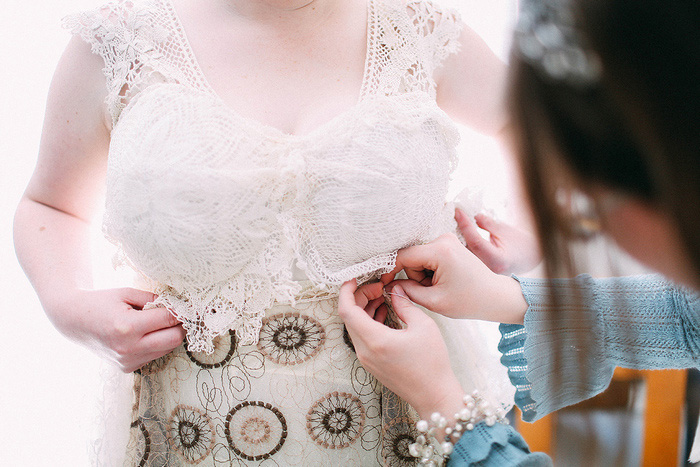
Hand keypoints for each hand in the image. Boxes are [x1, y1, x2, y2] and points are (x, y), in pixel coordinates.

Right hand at [47, 288, 185, 372]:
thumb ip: (154, 299)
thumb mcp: (127, 293)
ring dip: (169, 336)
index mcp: (127, 327)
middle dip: (181, 326)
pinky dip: (157, 345)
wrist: (73, 320)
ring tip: (161, 322)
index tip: (191, 307)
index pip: (167, 319)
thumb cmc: (101, 302)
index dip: (182, 312)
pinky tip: (147, 334)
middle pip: (173, 339)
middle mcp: (127, 348)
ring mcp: (127, 361)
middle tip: (182, 315)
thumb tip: (178, 305)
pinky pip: (154, 356)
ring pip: (166, 350)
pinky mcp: (126, 368)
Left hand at [338, 280, 463, 419]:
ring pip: (355, 327)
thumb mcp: (423, 326)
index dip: (346, 291)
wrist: (435, 396)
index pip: (347, 310)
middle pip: (349, 317)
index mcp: (374, 340)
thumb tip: (395, 289)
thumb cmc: (432, 364)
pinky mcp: (372, 363)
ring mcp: (366, 359)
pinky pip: (362, 337)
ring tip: (381, 296)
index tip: (353, 278)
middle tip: (377, 286)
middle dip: (359, 297)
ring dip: (364, 308)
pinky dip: (369, 321)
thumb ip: (405, 304)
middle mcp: (365, 351)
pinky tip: (384, 312)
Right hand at [381, 233, 526, 322]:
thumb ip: (407, 292)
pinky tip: (444, 281)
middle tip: (432, 292)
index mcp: (440, 251)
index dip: (391, 270)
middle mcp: (443, 239)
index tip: (384, 284)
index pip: (403, 256)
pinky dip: (430, 271)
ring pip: (419, 258)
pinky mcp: (449, 244)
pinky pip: (428, 257)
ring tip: (440, 288)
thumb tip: (389, 285)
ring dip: (423, 275)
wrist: (495, 296)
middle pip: (411, 257)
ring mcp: (447, 240)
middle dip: (415, 277)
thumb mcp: (434, 301)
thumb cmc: (469, 300)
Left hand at [455, 208, 540, 274]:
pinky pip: (466, 258)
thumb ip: (488, 224)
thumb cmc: (521, 245)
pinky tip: (460, 234)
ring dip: (458, 239)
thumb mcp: (506, 230)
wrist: (530, 258)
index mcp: (498, 261)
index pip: (475, 241)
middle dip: (457, 232)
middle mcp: (488, 270)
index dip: (465, 225)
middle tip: (453, 216)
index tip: (458, 212)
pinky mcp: (479, 271)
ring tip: (455, 223)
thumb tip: (473, 217)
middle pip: (465, 250)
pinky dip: (462, 245)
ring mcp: (483, 273)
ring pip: (463, 255)